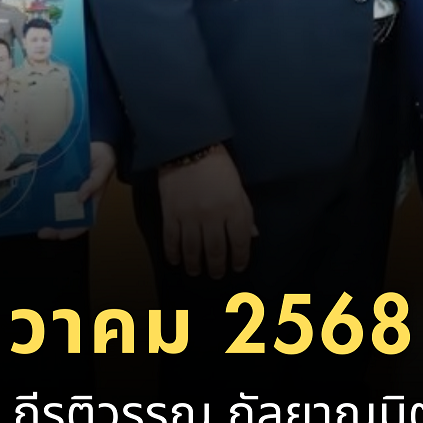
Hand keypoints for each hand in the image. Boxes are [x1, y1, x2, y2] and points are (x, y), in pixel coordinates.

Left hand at [40, 141, 115, 240]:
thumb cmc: (104, 157)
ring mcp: (68, 191)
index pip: (84, 222)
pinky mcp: (60, 181)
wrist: (98, 140)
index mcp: (92, 201)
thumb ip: (94, 183)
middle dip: (55, 228)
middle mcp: (79, 199)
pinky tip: (32, 199)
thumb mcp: (104, 168)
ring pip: (56, 208)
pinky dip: (42, 197)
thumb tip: (80, 198)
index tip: (60, 235)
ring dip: (46, 216)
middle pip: (67, 219)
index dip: (73, 231)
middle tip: (41, 231)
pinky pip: (51, 192)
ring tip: (33, 220)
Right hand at [156, 145, 256, 276]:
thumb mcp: (238, 187)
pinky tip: (176, 261)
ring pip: (193, 249)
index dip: (240, 258)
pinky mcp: (171, 214)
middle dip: (217, 266)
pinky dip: (174, 253)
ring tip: (196, 272)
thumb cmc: (219, 166)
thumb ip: (245, 212)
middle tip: (217, 275)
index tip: (238, 267)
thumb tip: (252, 236)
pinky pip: (172, 239)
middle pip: (216, 250)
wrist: (188, 147)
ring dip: (195, 264)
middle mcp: (213, 216)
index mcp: (234, 208)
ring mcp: (190, 216)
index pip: (240, 241)